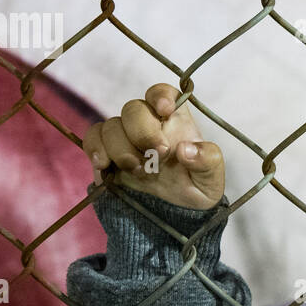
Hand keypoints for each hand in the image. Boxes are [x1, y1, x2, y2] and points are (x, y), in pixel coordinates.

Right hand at [81, 84, 225, 209]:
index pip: (163, 93)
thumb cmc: (196, 187)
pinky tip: (104, 166)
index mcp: (175, 120)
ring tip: (138, 169)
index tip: (165, 111)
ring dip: (121, 148)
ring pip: (111, 125)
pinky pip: (93, 138)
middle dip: (142, 132)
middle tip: (157, 155)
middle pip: (133, 108)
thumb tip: (186, 149)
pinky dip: (95, 149)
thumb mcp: (212, 179)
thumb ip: (207, 160)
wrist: (174, 212)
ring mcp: (125, 136)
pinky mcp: (106, 152)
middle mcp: (147, 123)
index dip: (160, 96)